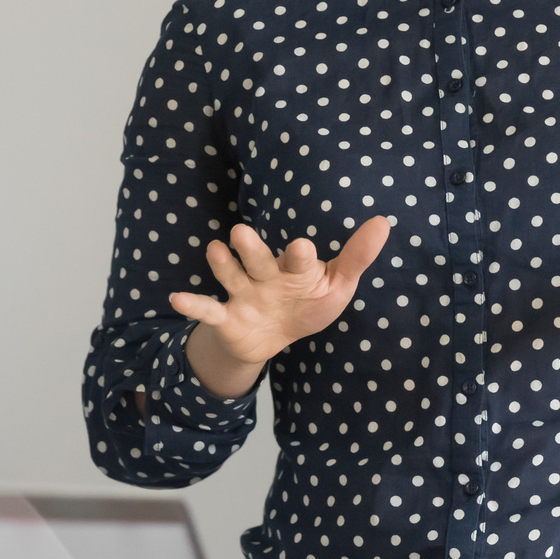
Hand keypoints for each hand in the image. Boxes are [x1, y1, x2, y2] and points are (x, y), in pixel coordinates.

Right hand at [169, 218, 391, 396]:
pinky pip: (208, 311)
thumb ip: (356, 258)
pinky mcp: (227, 317)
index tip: (303, 247)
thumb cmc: (307, 303)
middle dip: (251, 249)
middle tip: (242, 233)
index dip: (301, 256)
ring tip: (215, 250)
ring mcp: (243, 295)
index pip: (298, 261)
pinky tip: (177, 299)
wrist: (271, 337)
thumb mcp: (336, 286)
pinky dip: (193, 306)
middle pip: (258, 260)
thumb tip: (383, 221)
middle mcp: (266, 276)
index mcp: (294, 269)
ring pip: (231, 277)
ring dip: (222, 266)